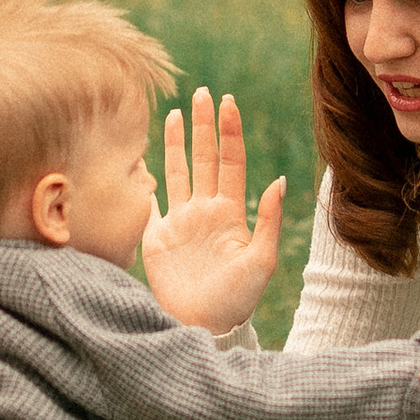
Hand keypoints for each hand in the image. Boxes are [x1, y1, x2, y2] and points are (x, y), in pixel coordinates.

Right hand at [140, 88, 285, 333]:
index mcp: (230, 213)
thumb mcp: (260, 262)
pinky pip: (149, 202)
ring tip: (178, 112)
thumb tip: (279, 179)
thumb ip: (267, 220)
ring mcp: (180, 221)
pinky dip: (144, 179)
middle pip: (204, 158)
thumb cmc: (236, 299)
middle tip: (203, 93)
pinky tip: (141, 158)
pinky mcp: (157, 237)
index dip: (229, 132)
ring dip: (178, 143)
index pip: (230, 162)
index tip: (229, 101)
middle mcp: (205, 211)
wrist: (204, 326)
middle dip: (205, 126)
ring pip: (178, 171)